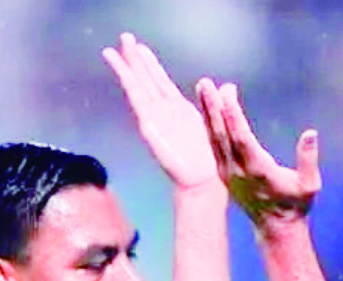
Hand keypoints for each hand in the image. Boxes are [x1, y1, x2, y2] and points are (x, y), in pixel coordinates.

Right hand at [102, 33, 221, 194]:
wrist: (200, 180)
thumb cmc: (207, 156)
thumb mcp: (214, 122)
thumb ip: (215, 102)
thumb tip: (227, 85)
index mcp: (176, 108)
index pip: (158, 80)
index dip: (149, 63)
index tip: (139, 46)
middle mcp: (162, 111)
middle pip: (145, 79)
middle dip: (134, 59)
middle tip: (124, 37)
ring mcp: (155, 120)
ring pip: (139, 88)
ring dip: (128, 69)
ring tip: (115, 51)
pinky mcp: (152, 131)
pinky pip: (141, 107)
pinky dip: (133, 92)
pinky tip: (126, 77)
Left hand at [196, 78, 320, 225]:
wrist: (275, 228)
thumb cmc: (296, 204)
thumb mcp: (310, 185)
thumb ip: (308, 160)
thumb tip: (310, 133)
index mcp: (258, 170)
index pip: (241, 138)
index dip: (232, 115)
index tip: (226, 92)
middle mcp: (237, 171)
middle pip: (221, 135)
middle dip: (212, 108)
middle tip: (205, 83)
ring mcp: (227, 173)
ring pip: (214, 139)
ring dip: (208, 113)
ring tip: (203, 89)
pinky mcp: (223, 174)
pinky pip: (213, 146)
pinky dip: (209, 126)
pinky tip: (208, 108)